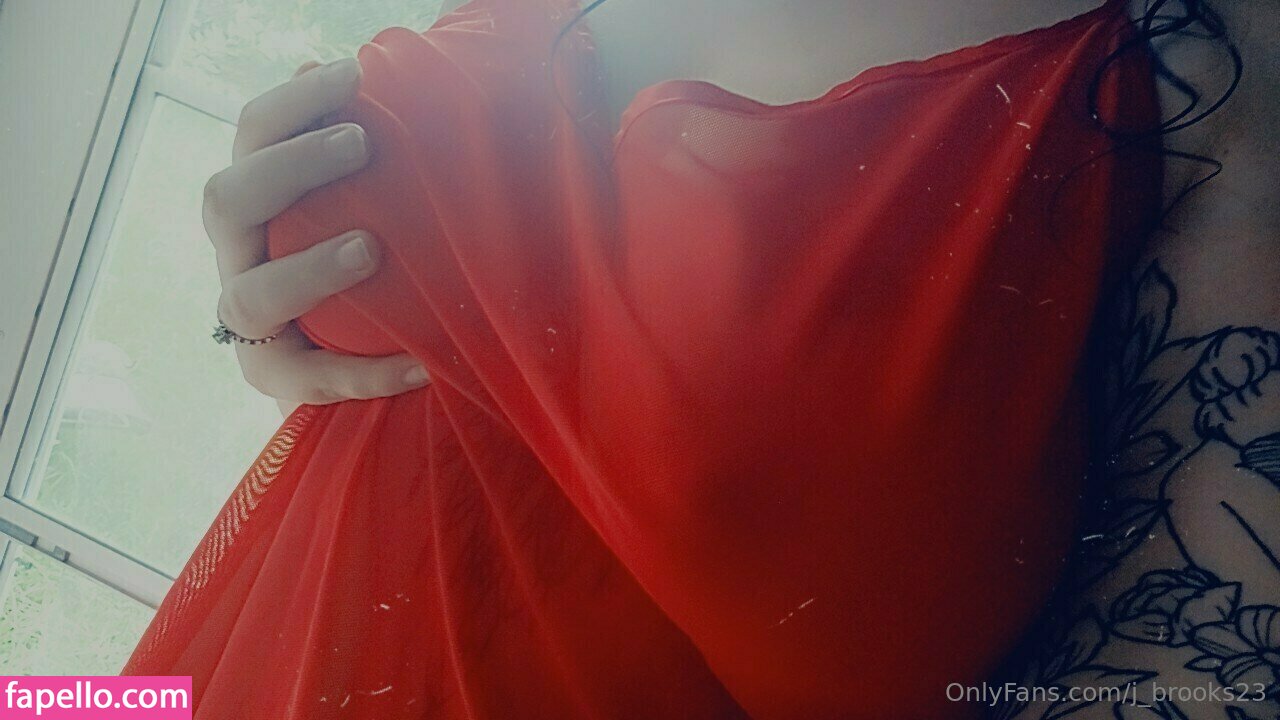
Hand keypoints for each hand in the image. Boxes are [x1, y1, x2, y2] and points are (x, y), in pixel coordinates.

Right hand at [202, 58, 430, 414]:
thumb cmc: (363, 266)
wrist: (346, 362)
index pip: (253, 135)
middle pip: (226, 200)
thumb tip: (355, 71)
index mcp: (254, 201)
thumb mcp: (359, 204)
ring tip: (370, 248)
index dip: (295, 102)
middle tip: (362, 143)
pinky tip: (423, 365)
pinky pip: (311, 379)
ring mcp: (249, 323)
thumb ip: (353, 153)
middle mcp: (238, 255)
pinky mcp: (275, 381)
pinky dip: (367, 373)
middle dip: (291, 166)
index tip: (355, 74)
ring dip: (308, 268)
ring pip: (250, 297)